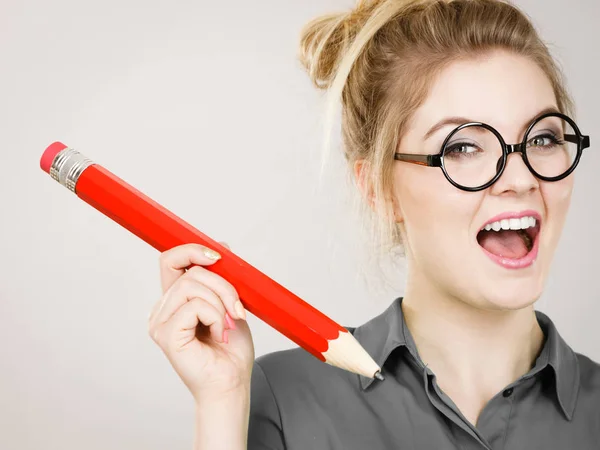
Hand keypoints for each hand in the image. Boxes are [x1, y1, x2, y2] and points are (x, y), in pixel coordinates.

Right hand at [148, 242, 254, 401]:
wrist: (232, 383)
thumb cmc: (231, 350)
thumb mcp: (230, 304)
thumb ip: (221, 279)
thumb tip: (222, 247)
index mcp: (175, 300)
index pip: (171, 261)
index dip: (191, 250)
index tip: (218, 257)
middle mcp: (163, 309)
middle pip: (189, 272)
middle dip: (223, 285)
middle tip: (237, 309)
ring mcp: (161, 322)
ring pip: (192, 285)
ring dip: (221, 302)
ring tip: (227, 325)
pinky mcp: (166, 335)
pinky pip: (195, 306)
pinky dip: (215, 316)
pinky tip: (219, 334)